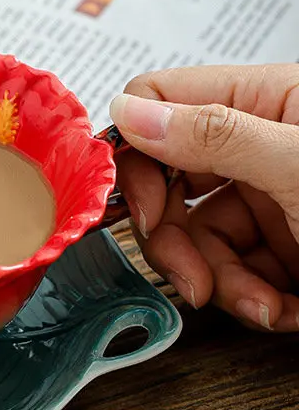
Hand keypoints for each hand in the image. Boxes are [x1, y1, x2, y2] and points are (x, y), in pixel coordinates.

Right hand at [110, 64, 298, 332]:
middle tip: (189, 277)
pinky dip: (251, 297)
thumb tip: (126, 112)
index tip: (139, 209)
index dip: (136, 156)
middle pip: (168, 180)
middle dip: (173, 238)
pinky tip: (285, 309)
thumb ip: (216, 134)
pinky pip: (235, 267)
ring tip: (261, 306)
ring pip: (196, 234)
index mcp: (262, 100)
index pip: (161, 104)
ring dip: (219, 280)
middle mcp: (257, 144)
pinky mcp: (282, 241)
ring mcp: (269, 195)